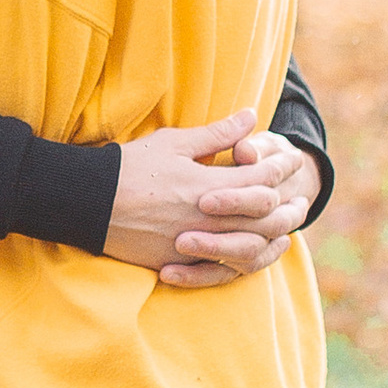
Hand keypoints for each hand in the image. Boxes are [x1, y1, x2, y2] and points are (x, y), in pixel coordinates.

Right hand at [105, 114, 299, 281]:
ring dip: (272, 237)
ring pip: (249, 247)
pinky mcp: (179, 262)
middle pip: (264, 218)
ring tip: (285, 228)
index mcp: (208, 185)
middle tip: (300, 199)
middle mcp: (207, 219)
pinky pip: (222, 270)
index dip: (281, 167)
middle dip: (287, 207)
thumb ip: (217, 134)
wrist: (86, 203)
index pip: (261, 179)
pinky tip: (253, 252)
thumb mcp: (174, 142)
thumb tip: (251, 117)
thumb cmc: (129, 167)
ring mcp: (193, 244)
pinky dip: (244, 261)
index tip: (290, 158)